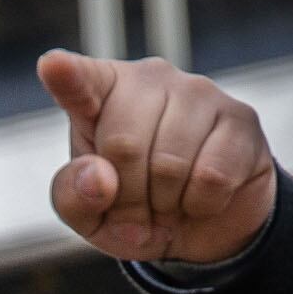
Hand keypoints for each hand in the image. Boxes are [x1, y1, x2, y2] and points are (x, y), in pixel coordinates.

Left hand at [38, 49, 278, 266]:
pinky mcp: (241, 117)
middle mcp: (150, 80)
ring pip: (171, 163)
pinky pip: (212, 176)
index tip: (52, 65)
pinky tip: (203, 196)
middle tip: (138, 210)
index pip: (82, 82)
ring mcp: (199, 92)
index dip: (67, 77)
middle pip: (123, 144)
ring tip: (169, 201)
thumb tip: (99, 178)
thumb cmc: (135, 210)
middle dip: (128, 197)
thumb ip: (73, 197)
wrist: (204, 228)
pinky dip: (202, 204)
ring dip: (166, 204)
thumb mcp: (90, 217)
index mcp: (101, 94)